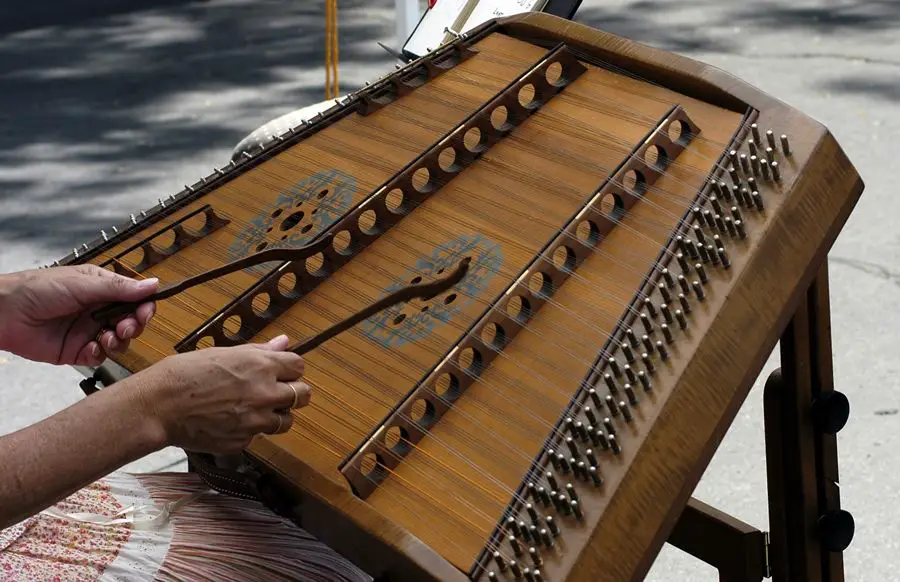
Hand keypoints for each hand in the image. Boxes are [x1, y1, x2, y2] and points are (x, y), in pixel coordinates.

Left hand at [0, 265, 157, 364]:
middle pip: (131, 321)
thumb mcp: (83, 284)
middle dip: (133, 325)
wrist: (5, 313)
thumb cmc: (36, 289)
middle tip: (126, 327)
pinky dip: (99, 354)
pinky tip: (91, 347)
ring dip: (118, 340)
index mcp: (102, 289)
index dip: (144, 306)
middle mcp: (97, 310)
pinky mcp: (76, 350)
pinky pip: (99, 356)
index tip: (145, 312)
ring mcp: (88, 331)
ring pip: (119, 341)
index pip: (134, 299)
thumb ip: (119, 288)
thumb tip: (151, 284)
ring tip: (107, 337)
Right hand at [134, 334, 310, 453]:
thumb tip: (283, 342)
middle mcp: (265, 394)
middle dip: (293, 392)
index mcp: (262, 366)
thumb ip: (259, 351)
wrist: (159, 405)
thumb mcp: (224, 353)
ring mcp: (256, 421)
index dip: (290, 369)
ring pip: (285, 421)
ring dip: (275, 415)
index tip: (282, 372)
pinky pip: (257, 436)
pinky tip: (229, 421)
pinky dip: (248, 430)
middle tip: (276, 392)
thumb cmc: (185, 374)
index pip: (299, 367)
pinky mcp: (243, 441)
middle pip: (303, 395)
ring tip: (251, 409)